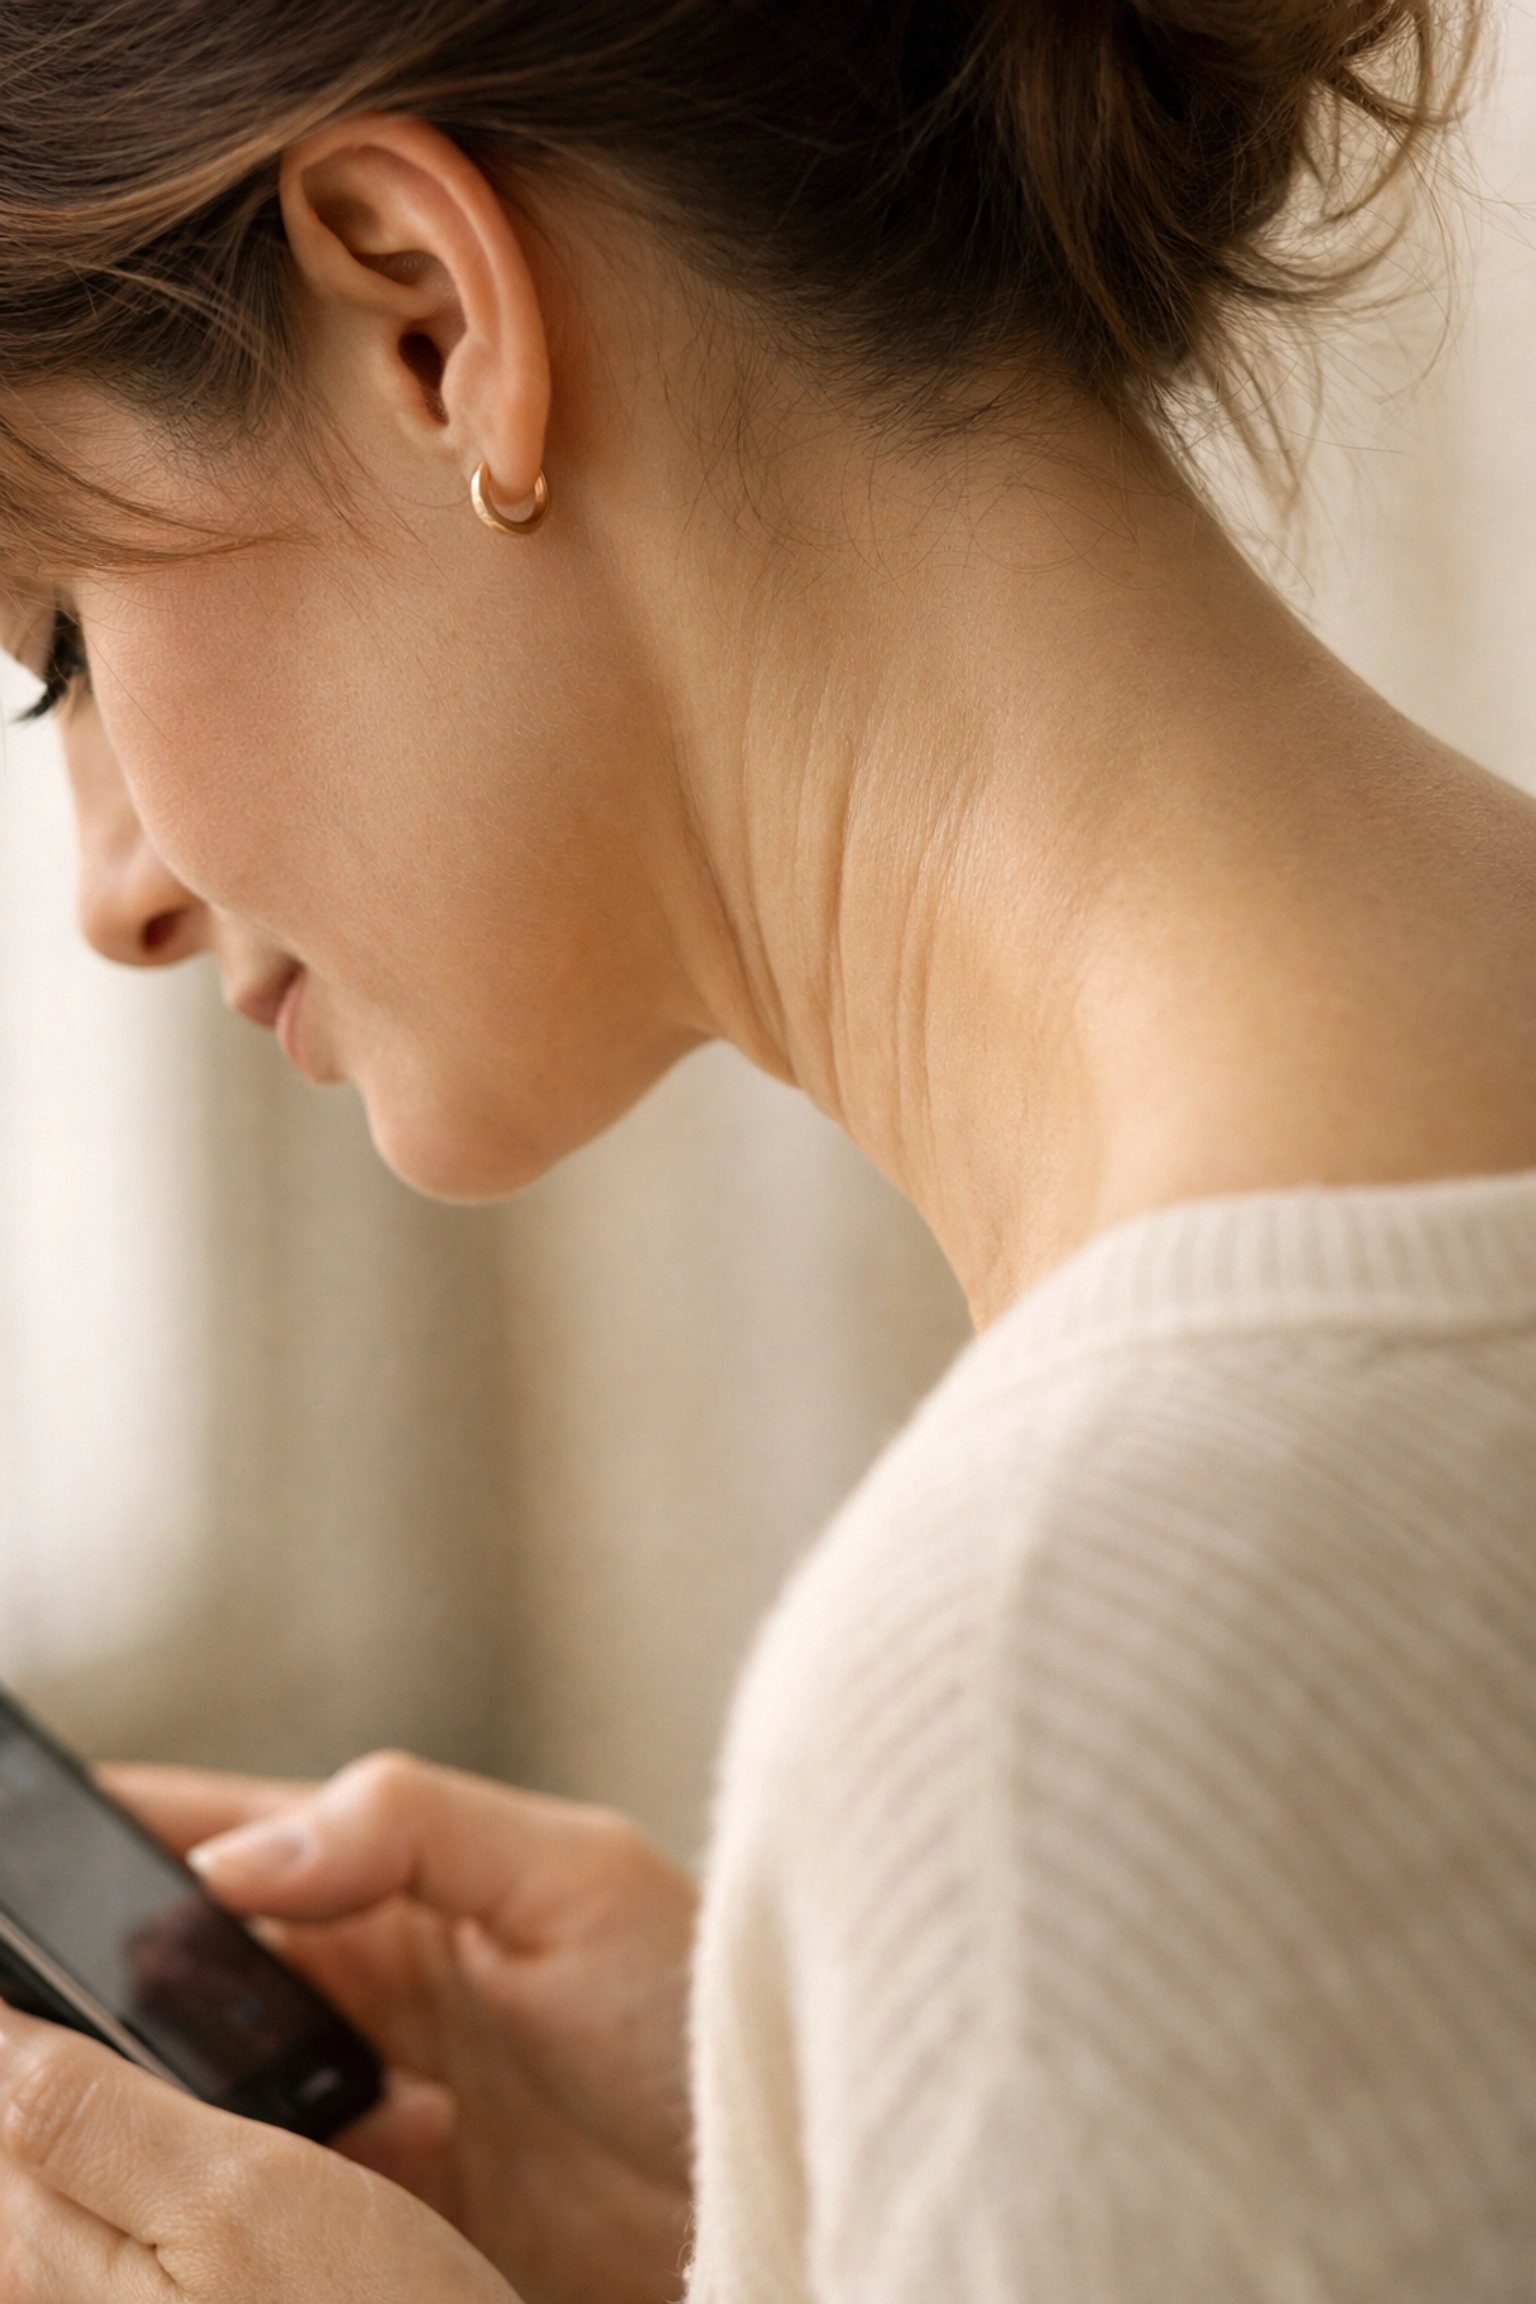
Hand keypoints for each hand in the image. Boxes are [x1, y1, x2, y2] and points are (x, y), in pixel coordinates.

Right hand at [102, 1756, 697, 2303]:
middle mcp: (379, 1984)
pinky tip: (241, 2185)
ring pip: (225, 2087)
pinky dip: (246, 2189)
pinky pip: (277, 2198)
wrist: (794, 2170)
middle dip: (129, 1974)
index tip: (47, 1848)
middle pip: (205, 1967)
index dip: (137, 1835)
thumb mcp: (578, 1877)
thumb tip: (240, 1851)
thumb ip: (417, 1827)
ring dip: (180, 2087)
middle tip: (61, 1997)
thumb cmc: (701, 2003)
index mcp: (409, 1877)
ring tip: (131, 2088)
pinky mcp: (393, 2215)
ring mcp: (380, 2103)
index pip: (236, 1837)